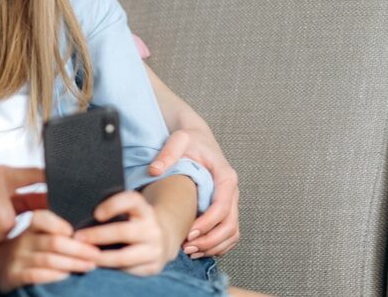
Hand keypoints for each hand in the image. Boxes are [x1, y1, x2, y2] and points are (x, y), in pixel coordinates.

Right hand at [0, 210, 98, 291]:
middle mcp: (23, 241)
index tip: (79, 231)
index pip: (43, 218)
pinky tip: (67, 276)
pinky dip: (54, 276)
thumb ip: (54, 228)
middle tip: (97, 254)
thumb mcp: (34, 234)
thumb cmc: (25, 248)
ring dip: (72, 263)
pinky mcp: (14, 276)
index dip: (61, 224)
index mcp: (31, 227)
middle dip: (79, 248)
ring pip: (48, 259)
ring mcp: (18, 259)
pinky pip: (36, 275)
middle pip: (54, 241)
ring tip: (90, 266)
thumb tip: (88, 226)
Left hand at [73, 190, 174, 275]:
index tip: (96, 214)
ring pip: (124, 257)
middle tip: (77, 238)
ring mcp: (155, 249)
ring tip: (85, 256)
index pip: (132, 200)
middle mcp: (153, 228)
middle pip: (123, 231)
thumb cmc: (132, 224)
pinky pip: (127, 271)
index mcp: (144, 210)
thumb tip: (82, 223)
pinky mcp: (154, 267)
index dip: (113, 205)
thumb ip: (109, 211)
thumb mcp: (127, 211)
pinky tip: (98, 265)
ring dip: (100, 257)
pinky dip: (110, 269)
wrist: (161, 241)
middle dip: (97, 235)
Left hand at [150, 128, 239, 257]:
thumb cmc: (189, 139)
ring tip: (190, 251)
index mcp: (225, 176)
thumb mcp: (178, 140)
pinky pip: (229, 232)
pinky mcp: (226, 207)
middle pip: (230, 225)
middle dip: (210, 240)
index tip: (189, 233)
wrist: (196, 136)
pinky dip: (217, 244)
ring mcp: (231, 200)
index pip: (222, 207)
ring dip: (214, 246)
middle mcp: (232, 190)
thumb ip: (168, 153)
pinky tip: (198, 248)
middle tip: (187, 247)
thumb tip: (155, 170)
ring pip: (232, 232)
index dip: (207, 224)